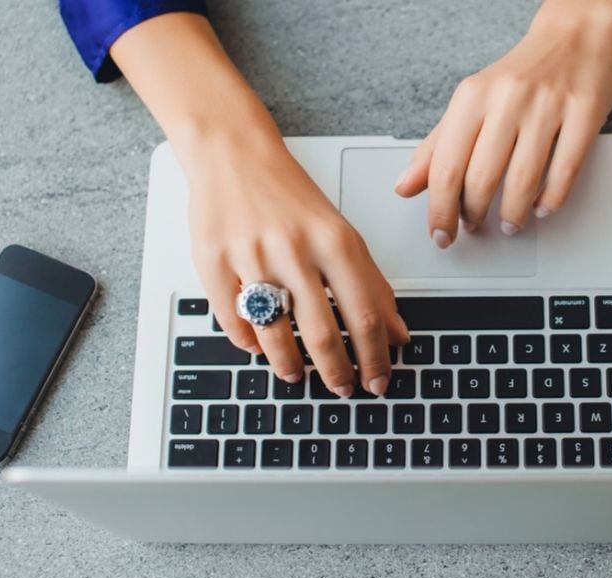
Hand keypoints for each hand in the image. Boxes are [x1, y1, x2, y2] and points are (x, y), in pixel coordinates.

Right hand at [110, 12, 408, 396]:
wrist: (233, 154)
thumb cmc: (290, 195)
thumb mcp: (341, 232)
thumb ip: (372, 283)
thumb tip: (398, 333)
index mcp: (334, 241)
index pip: (365, 315)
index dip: (375, 357)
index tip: (378, 380)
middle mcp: (294, 250)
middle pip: (323, 332)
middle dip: (337, 372)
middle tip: (343, 389)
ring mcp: (251, 257)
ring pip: (275, 334)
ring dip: (291, 365)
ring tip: (299, 375)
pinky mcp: (213, 263)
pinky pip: (232, 320)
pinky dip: (248, 343)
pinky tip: (260, 349)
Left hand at [394, 0, 611, 246]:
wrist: (573, 36)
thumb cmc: (517, 76)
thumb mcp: (469, 103)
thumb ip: (436, 147)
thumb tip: (405, 187)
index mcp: (472, 96)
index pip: (446, 167)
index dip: (440, 210)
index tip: (441, 233)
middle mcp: (507, 99)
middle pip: (482, 179)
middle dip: (474, 215)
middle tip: (474, 226)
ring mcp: (547, 106)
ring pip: (523, 181)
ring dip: (513, 215)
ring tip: (509, 224)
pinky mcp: (584, 113)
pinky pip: (565, 171)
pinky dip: (551, 200)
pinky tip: (541, 207)